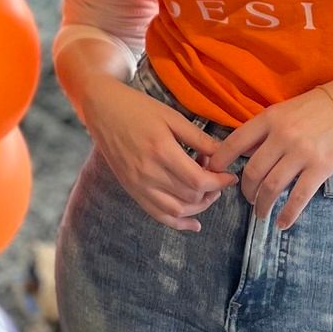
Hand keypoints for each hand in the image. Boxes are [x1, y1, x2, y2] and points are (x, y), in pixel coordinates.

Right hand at [83, 79, 229, 231]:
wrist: (102, 109)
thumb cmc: (138, 108)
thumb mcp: (172, 117)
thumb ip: (199, 138)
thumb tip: (225, 155)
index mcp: (161, 150)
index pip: (198, 180)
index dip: (219, 182)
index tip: (230, 175)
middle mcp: (148, 173)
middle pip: (190, 197)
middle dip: (211, 190)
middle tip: (216, 175)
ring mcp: (138, 185)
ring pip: (176, 211)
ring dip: (198, 207)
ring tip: (207, 193)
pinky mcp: (132, 190)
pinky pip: (157, 214)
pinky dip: (178, 223)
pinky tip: (194, 223)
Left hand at [211, 88, 332, 232]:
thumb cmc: (321, 107)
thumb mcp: (287, 110)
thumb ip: (267, 130)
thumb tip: (245, 153)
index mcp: (270, 118)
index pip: (235, 142)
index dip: (220, 160)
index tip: (213, 173)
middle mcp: (282, 135)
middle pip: (252, 171)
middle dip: (246, 190)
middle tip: (247, 198)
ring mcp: (302, 152)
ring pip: (271, 187)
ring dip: (262, 205)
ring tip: (261, 212)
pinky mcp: (321, 168)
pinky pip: (298, 197)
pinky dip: (287, 214)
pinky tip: (282, 223)